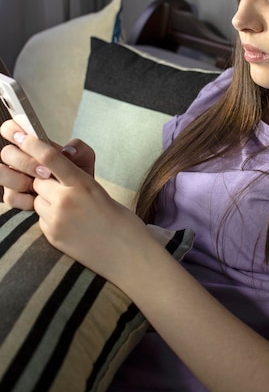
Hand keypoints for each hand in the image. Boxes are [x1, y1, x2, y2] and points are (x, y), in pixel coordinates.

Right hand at [0, 120, 95, 209]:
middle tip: (45, 171)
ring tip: (40, 185)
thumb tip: (68, 150)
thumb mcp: (85, 159)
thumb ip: (80, 149)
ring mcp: (14, 177)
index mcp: (32, 144)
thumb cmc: (78, 175)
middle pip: (7, 153)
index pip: (11, 129)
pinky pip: (9, 196)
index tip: (24, 136)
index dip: (13, 129)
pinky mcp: (14, 195)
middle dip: (25, 161)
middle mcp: (19, 158)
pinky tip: (36, 200)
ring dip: (20, 179)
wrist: (81, 200)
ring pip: (3, 173)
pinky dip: (23, 199)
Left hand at [11, 130, 139, 280]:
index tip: (19, 136)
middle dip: (45, 181)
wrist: (127, 255)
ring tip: (71, 211)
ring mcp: (57, 220)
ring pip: (37, 200)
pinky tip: (70, 224)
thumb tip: (50, 170)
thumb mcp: (99, 191)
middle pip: (38, 180)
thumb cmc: (119, 220)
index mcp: (83, 184)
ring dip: (46, 201)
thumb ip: (75, 180)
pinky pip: (40, 218)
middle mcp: (66, 200)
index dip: (31, 144)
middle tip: (62, 188)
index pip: (50, 158)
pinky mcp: (52, 236)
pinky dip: (50, 218)